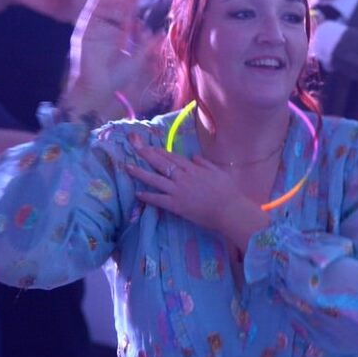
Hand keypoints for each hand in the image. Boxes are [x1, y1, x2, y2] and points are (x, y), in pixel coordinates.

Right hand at [63, 0, 148, 116]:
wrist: (97, 90)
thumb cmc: (116, 80)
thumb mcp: (137, 60)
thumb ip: (147, 46)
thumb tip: (160, 32)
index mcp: (118, 35)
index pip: (126, 12)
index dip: (133, 0)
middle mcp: (106, 29)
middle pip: (115, 5)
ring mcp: (94, 29)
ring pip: (104, 5)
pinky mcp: (85, 31)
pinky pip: (91, 11)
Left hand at [126, 137, 268, 248]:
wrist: (229, 210)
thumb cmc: (228, 192)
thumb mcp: (218, 172)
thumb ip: (205, 163)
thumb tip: (194, 156)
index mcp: (193, 169)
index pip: (173, 157)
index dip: (160, 152)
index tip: (150, 147)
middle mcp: (183, 177)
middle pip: (161, 164)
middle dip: (146, 155)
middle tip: (134, 148)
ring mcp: (178, 191)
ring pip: (155, 179)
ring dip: (140, 173)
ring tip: (128, 168)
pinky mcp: (176, 205)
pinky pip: (158, 199)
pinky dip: (148, 196)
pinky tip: (138, 193)